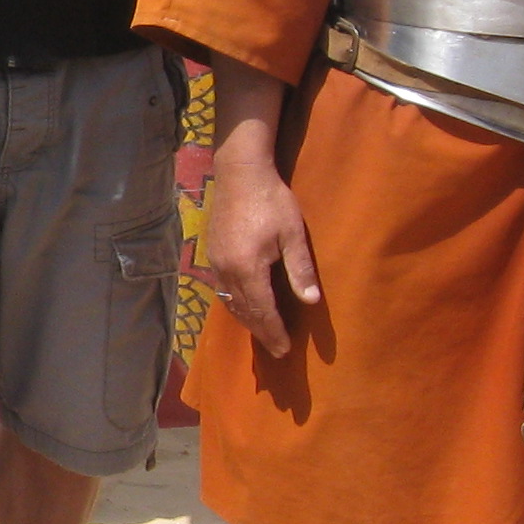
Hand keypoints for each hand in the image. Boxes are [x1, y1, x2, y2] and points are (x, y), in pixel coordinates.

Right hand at [202, 142, 318, 359]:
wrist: (239, 173)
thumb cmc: (272, 200)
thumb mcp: (292, 234)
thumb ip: (300, 269)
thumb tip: (311, 301)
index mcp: (248, 268)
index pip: (262, 310)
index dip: (274, 331)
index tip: (284, 350)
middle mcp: (227, 270)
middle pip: (244, 311)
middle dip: (261, 332)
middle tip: (276, 350)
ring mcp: (216, 262)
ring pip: (230, 301)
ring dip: (246, 320)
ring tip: (262, 333)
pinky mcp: (212, 253)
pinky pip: (222, 288)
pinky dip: (235, 304)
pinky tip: (243, 306)